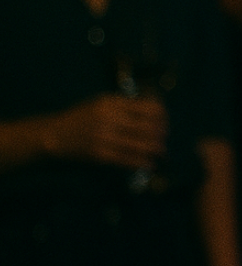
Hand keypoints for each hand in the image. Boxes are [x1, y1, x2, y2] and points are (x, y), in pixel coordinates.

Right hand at [48, 94, 167, 168]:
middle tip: (164, 137)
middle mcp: (110, 119)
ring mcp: (105, 138)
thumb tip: (154, 110)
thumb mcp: (101, 102)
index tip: (164, 120)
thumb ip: (125, 105)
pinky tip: (150, 164)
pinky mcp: (100, 155)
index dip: (161, 116)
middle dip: (161, 134)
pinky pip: (127, 159)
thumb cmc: (80, 117)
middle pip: (148, 127)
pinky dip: (142, 162)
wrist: (53, 135)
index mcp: (112, 103)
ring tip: (161, 151)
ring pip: (141, 145)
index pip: (148, 108)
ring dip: (155, 149)